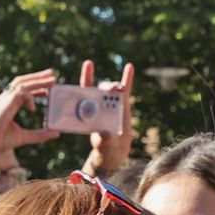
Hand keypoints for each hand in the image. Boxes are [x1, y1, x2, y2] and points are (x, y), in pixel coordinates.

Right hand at [0, 69, 59, 166]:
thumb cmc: (1, 142)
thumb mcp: (25, 137)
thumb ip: (40, 135)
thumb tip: (57, 133)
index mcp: (6, 104)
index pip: (21, 90)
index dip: (35, 87)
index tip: (47, 89)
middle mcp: (4, 99)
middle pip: (22, 81)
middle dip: (38, 77)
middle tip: (53, 74)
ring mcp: (4, 99)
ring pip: (22, 83)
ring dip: (38, 80)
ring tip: (53, 80)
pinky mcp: (5, 102)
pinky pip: (21, 93)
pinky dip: (30, 97)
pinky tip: (33, 109)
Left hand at [81, 59, 133, 174]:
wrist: (114, 150)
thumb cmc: (104, 147)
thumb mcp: (102, 143)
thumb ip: (103, 137)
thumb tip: (105, 132)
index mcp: (88, 110)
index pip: (85, 91)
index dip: (86, 77)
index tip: (89, 64)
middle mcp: (98, 103)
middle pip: (100, 89)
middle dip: (104, 86)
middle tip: (109, 89)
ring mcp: (111, 102)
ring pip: (112, 90)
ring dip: (114, 86)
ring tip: (118, 88)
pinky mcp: (122, 104)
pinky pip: (125, 90)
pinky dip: (127, 79)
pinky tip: (130, 67)